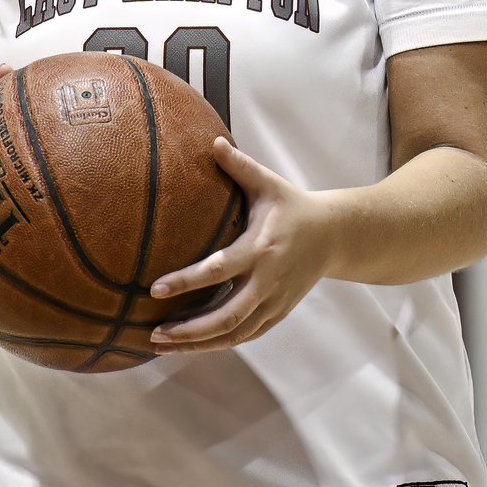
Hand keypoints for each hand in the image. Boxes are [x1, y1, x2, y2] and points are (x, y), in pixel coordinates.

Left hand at [148, 136, 334, 352]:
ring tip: (163, 345)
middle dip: (188, 330)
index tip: (155, 289)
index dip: (186, 282)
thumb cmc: (292, 206)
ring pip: (234, 334)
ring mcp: (274, 302)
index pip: (218, 270)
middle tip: (153, 333)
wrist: (333, 236)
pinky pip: (245, 336)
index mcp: (260, 248)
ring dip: (198, 344)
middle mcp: (267, 281)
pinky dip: (218, 344)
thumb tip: (211, 141)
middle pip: (226, 317)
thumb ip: (238, 166)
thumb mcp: (268, 183)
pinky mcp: (277, 314)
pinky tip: (191, 345)